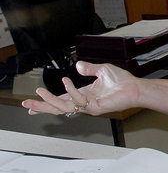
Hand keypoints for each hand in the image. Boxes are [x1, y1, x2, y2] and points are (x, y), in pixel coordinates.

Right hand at [21, 61, 140, 117]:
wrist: (135, 87)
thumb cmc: (122, 81)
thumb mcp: (102, 70)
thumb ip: (88, 68)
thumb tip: (77, 65)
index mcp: (83, 94)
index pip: (61, 99)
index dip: (46, 101)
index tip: (32, 103)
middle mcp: (84, 102)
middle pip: (58, 107)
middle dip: (41, 107)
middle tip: (27, 105)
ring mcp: (89, 106)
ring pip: (64, 107)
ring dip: (50, 100)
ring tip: (39, 93)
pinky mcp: (95, 107)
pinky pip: (79, 100)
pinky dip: (71, 91)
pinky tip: (66, 82)